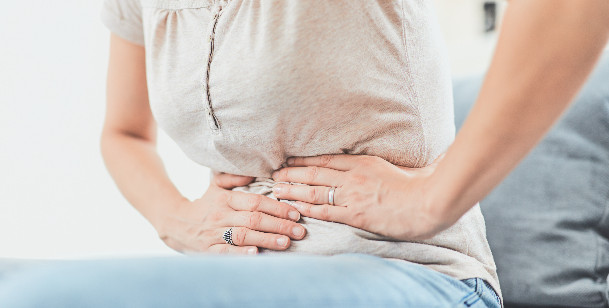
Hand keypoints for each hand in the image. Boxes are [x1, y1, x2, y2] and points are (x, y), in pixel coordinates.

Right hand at [156, 172, 306, 253]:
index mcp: (226, 198)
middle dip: (279, 225)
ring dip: (266, 239)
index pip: (256, 201)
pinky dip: (241, 254)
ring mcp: (213, 233)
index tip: (296, 212)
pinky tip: (256, 255)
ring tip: (286, 243)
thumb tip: (256, 172)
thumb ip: (235, 177)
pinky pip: (225, 251)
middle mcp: (221, 215)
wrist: (174, 222)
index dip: (277, 207)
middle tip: (300, 231)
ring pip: (243, 235)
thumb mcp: (217, 186)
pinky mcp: (208, 249)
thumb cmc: (205, 204)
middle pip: (253, 219)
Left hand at [270, 154, 448, 240]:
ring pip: (315, 191)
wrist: (429, 201)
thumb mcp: (401, 165)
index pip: (326, 159)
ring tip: (276, 189)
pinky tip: (295, 209)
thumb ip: (389, 162)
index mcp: (363, 162)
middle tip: (274, 175)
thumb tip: (385, 159)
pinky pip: (326, 212)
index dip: (304, 160)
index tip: (290, 161)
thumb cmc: (421, 184)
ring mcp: (353, 195)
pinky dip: (308, 209)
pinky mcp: (356, 214)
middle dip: (292, 174)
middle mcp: (353, 176)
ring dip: (294, 191)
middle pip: (315, 173)